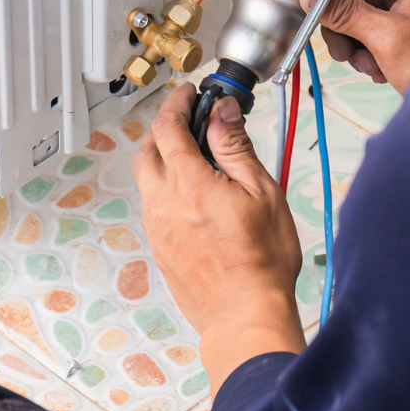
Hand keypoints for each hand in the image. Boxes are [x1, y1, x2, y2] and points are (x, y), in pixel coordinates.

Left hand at [134, 84, 305, 390]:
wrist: (244, 316)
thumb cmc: (261, 262)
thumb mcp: (262, 192)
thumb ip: (236, 148)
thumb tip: (222, 113)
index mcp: (189, 184)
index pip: (168, 127)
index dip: (177, 103)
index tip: (189, 94)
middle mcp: (163, 204)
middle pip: (147, 149)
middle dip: (164, 128)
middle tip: (189, 121)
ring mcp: (157, 228)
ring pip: (147, 179)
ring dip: (163, 159)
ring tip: (195, 158)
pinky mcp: (159, 248)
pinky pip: (153, 205)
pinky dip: (166, 188)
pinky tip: (193, 195)